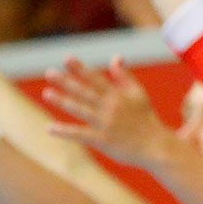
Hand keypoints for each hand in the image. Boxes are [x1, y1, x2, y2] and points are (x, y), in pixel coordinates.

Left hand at [41, 55, 170, 165]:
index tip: (67, 58)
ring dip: (63, 102)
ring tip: (47, 93)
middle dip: (67, 81)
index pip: (96, 79)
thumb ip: (124, 75)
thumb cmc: (146, 118)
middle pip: (84, 92)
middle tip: (49, 72)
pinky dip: (65, 131)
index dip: (81, 68)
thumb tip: (115, 57)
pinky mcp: (102, 141)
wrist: (155, 146)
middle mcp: (110, 108)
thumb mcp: (138, 93)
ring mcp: (105, 124)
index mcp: (118, 95)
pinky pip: (80, 134)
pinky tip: (50, 128)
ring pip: (80, 110)